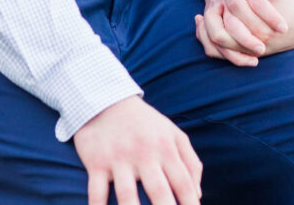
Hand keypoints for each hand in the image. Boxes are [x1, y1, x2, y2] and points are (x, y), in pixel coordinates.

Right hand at [73, 96, 201, 204]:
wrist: (106, 99)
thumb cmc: (145, 123)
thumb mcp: (172, 133)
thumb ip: (190, 162)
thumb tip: (197, 196)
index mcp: (166, 148)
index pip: (183, 184)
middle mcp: (144, 154)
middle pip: (159, 193)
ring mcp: (119, 158)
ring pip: (127, 197)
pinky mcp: (96, 162)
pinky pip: (96, 192)